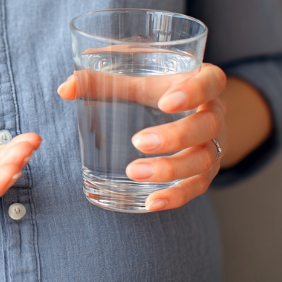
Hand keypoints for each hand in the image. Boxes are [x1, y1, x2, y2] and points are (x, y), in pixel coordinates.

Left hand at [57, 63, 226, 211]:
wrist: (187, 112)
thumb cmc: (158, 88)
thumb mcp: (135, 78)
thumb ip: (100, 80)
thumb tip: (65, 89)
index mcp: (203, 81)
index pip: (212, 81)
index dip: (194, 91)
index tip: (166, 102)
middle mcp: (215, 113)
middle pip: (208, 126)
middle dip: (176, 137)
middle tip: (138, 142)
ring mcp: (214, 145)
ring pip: (204, 160)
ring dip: (171, 170)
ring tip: (134, 173)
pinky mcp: (206, 171)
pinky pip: (197, 187)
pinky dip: (176, 197)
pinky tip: (150, 203)